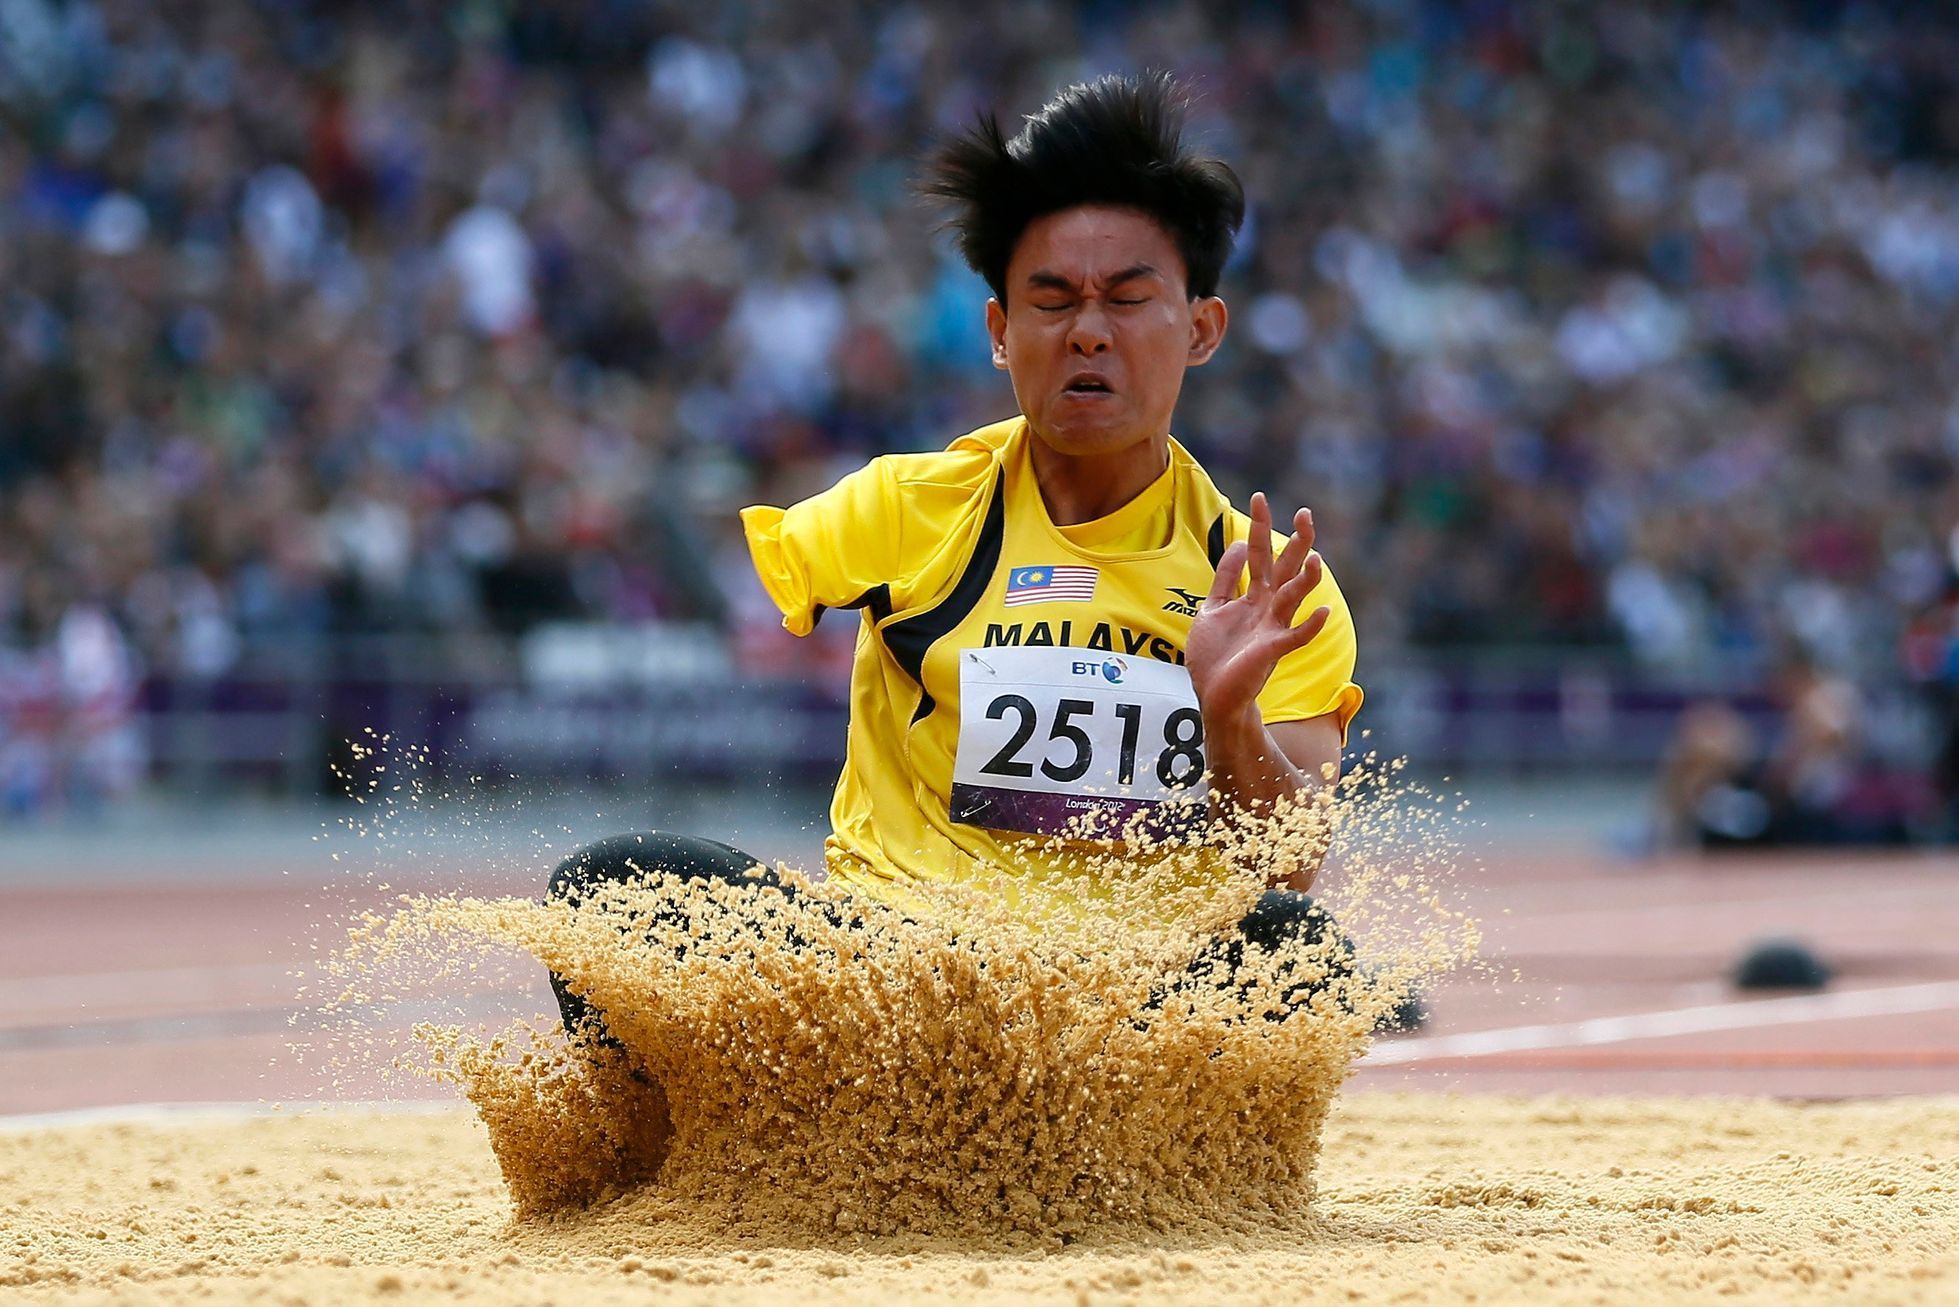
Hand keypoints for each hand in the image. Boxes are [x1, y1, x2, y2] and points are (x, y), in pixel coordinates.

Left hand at [1185, 492, 1329, 719]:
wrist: (1215, 697)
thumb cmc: (1216, 656)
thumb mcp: (1212, 609)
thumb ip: (1226, 579)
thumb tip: (1238, 545)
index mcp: (1254, 597)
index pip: (1259, 554)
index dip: (1259, 526)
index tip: (1260, 497)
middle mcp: (1268, 608)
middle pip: (1285, 569)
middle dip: (1296, 542)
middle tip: (1305, 513)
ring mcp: (1273, 628)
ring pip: (1294, 597)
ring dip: (1307, 579)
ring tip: (1316, 556)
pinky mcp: (1272, 651)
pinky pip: (1296, 637)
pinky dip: (1310, 625)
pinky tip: (1322, 610)